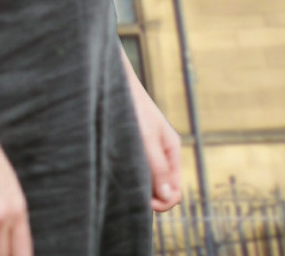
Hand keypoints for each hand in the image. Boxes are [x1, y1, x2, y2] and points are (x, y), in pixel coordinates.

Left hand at [123, 52, 182, 210]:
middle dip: (148, 196)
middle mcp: (160, 152)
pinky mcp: (129, 145)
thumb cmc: (130, 106)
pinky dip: (127, 175)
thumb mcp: (146, 138)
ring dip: (136, 186)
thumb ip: (157, 166)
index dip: (162, 203)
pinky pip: (133, 169)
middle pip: (160, 189)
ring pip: (145, 180)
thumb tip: (167, 197)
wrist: (111, 81)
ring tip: (118, 181)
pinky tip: (113, 172)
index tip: (143, 202)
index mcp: (171, 150)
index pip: (174, 191)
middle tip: (126, 193)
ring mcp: (145, 149)